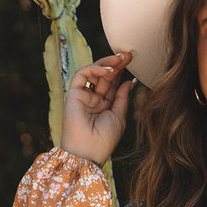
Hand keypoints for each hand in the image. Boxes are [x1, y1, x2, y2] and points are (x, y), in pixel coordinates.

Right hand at [60, 52, 135, 166]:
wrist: (89, 151)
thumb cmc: (104, 139)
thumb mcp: (119, 116)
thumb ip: (122, 97)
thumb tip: (129, 81)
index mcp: (105, 106)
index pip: (113, 84)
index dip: (122, 72)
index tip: (133, 61)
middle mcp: (93, 99)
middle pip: (105, 76)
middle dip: (116, 64)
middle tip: (129, 54)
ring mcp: (83, 96)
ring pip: (93, 72)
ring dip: (107, 63)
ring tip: (120, 58)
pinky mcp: (73, 93)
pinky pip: (82, 75)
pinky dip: (94, 69)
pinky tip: (108, 70)